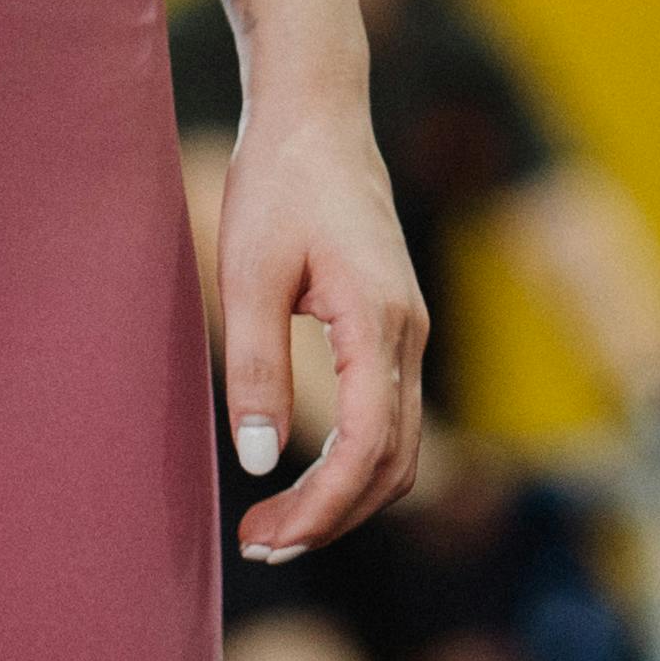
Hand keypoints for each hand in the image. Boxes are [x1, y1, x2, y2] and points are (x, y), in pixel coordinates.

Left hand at [216, 86, 426, 559]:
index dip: (320, 509)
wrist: (317, 116)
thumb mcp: (249, 274)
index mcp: (379, 323)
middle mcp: (409, 335)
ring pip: (399, 446)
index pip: (367, 449)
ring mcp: (410, 332)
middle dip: (331, 518)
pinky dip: (356, 462)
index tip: (264, 537)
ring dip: (345, 496)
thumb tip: (261, 461)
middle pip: (393, 463)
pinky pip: (390, 417)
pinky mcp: (395, 326)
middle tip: (259, 544)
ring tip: (276, 522)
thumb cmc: (278, 184)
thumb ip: (256, 368)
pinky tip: (304, 472)